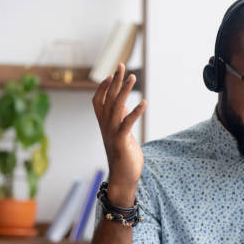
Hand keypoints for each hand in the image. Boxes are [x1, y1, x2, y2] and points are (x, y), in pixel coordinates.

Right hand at [92, 63, 146, 205]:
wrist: (123, 178)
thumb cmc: (124, 155)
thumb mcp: (122, 134)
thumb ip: (121, 119)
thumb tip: (124, 103)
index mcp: (104, 124)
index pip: (99, 100)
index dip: (104, 87)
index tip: (112, 73)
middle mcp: (105, 126)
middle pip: (108, 99)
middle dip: (115, 81)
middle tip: (122, 65)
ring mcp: (112, 133)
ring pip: (116, 107)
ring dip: (124, 91)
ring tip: (133, 77)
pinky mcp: (121, 141)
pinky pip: (127, 123)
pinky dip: (135, 112)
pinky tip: (144, 103)